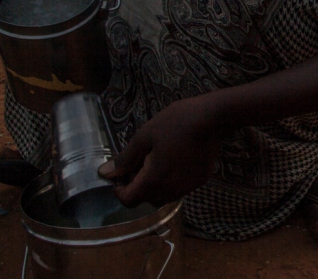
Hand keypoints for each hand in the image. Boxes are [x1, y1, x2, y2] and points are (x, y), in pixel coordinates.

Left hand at [98, 97, 220, 206]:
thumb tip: (104, 174)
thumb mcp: (144, 137)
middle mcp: (171, 190)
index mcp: (153, 181)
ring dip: (155, 184)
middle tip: (139, 161)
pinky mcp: (200, 180)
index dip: (119, 188)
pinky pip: (180, 187)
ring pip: (164, 196)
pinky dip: (172, 180)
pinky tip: (175, 158)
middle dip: (138, 185)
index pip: (128, 199)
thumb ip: (124, 159)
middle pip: (146, 199)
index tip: (122, 170)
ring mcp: (188, 187)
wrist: (213, 118)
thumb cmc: (175, 123)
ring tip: (157, 159)